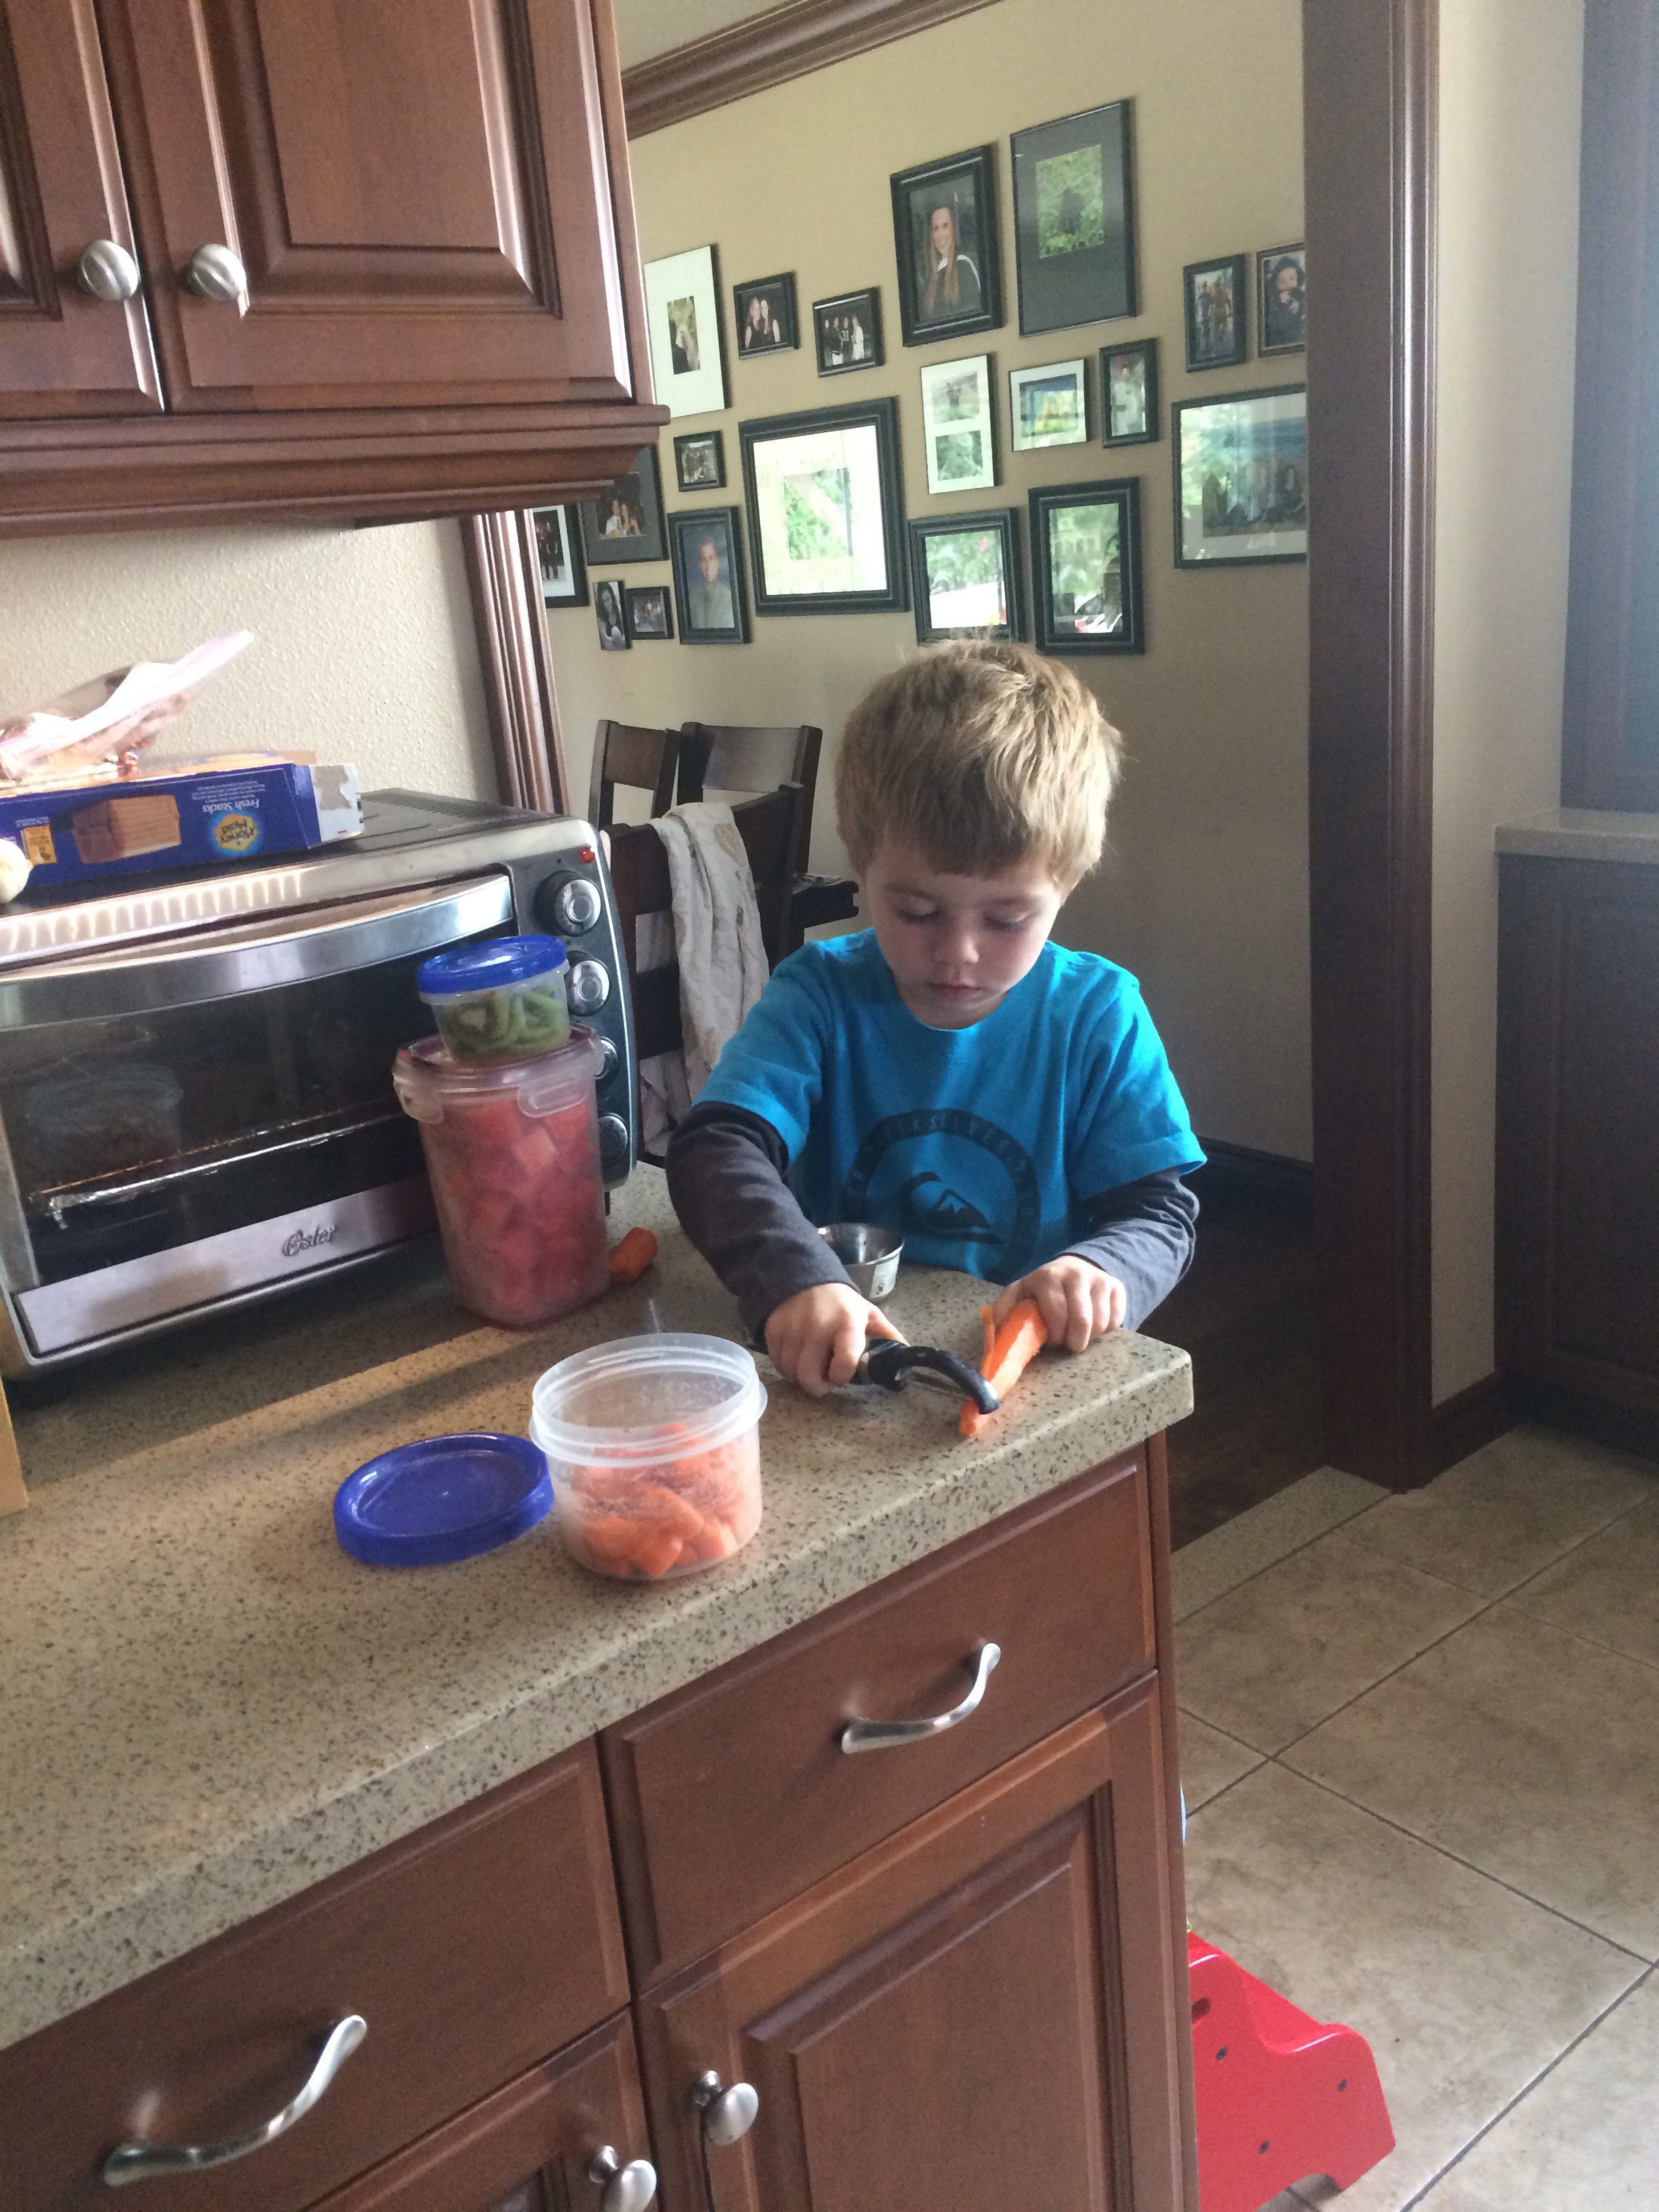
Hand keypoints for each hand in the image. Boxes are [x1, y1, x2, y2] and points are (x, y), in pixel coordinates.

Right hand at [765, 1283, 903, 1396]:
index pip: (844, 1365)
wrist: (806, 1277)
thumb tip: (908, 1353)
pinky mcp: (773, 1328)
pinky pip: (777, 1362)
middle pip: (810, 1376)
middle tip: (823, 1380)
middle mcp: (817, 1326)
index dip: (841, 1377)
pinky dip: (785, 1366)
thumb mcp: (867, 1313)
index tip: (841, 1375)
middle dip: (818, 1386)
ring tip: (810, 1366)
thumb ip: (887, 1334)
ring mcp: (792, 1328)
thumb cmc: (841, 1302)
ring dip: (800, 1376)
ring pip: (791, 1372)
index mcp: (847, 1323)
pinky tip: (796, 1357)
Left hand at [992, 1257, 1124, 1353]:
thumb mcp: (1020, 1292)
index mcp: (1048, 1277)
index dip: (1056, 1333)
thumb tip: (995, 1326)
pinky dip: (1105, 1330)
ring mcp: (1100, 1279)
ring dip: (1090, 1336)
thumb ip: (1006, 1307)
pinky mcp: (1117, 1287)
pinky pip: (1116, 1321)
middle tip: (1069, 1343)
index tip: (1052, 1340)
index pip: (1057, 1313)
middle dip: (1075, 1340)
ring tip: (1079, 1332)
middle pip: (1082, 1320)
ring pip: (1101, 1323)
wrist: (1073, 1267)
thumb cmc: (1043, 1288)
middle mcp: (1076, 1274)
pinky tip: (1093, 1324)